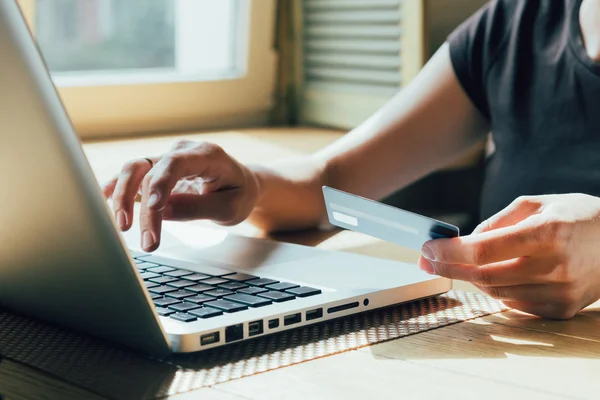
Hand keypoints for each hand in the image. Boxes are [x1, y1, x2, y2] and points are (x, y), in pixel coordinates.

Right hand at [102, 140, 259, 251]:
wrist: (240, 185)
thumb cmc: (238, 194)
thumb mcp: (229, 207)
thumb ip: (198, 208)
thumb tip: (164, 212)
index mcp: (206, 155)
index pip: (177, 164)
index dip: (161, 184)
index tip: (154, 210)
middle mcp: (182, 151)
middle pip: (150, 171)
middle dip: (142, 207)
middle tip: (145, 240)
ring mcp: (167, 158)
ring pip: (134, 170)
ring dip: (123, 198)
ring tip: (122, 227)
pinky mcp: (157, 170)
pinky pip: (132, 175)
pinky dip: (117, 187)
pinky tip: (103, 198)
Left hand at [418, 194, 599, 318]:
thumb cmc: (577, 216)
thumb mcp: (537, 204)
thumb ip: (498, 221)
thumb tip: (465, 240)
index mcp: (547, 233)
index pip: (484, 249)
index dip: (450, 251)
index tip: (428, 248)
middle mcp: (555, 266)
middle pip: (484, 275)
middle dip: (449, 267)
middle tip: (428, 260)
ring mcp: (560, 292)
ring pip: (495, 291)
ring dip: (470, 277)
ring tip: (455, 263)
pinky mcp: (561, 309)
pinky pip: (513, 302)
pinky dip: (496, 289)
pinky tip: (489, 275)